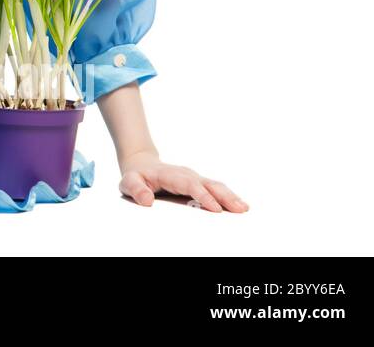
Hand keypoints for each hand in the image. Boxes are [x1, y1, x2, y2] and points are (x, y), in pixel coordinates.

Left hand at [118, 150, 248, 211]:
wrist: (141, 164)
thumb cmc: (136, 176)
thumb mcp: (129, 182)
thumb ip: (136, 189)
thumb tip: (146, 201)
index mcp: (171, 175)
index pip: (189, 185)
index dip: (203, 196)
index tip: (215, 209)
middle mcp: (186, 175)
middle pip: (208, 184)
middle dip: (224, 196)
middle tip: (240, 209)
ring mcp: (194, 178)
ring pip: (215, 186)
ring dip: (230, 196)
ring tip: (244, 208)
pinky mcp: (199, 184)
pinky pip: (215, 189)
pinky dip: (228, 196)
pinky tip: (239, 206)